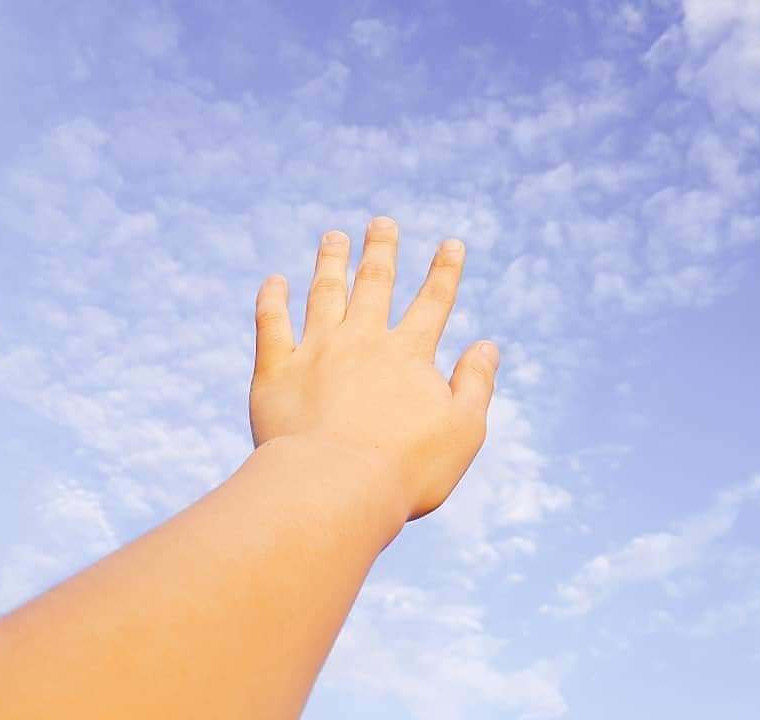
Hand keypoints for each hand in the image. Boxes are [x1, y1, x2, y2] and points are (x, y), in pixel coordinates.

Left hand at [249, 216, 498, 520]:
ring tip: (332, 237)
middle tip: (381, 222)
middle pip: (374, 284)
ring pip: (324, 293)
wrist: (334, 487)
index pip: (433, 301)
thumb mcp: (464, 430)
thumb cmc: (406, 468)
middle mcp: (361, 341)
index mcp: (408, 354)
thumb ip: (476, 384)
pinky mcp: (275, 372)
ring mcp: (315, 352)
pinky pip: (271, 324)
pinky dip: (272, 299)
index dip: (445, 271)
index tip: (451, 244)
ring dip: (330, 262)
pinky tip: (274, 281)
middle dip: (381, 250)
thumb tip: (487, 345)